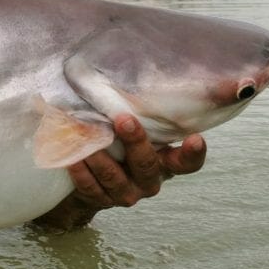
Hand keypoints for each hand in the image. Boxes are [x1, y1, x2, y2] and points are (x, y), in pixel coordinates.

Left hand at [31, 114, 207, 230]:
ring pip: (114, 178)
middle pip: (147, 165)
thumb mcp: (136, 131)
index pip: (187, 162)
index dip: (193, 153)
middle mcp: (149, 181)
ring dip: (100, 157)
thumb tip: (138, 68)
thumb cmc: (120, 145)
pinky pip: (91, 187)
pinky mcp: (101, 200)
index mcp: (164, 163)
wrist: (92, 181)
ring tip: (87, 137)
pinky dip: (81, 172)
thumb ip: (142, 113)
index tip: (195, 138)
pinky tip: (73, 157)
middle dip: (136, 142)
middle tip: (124, 120)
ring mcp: (125, 193)